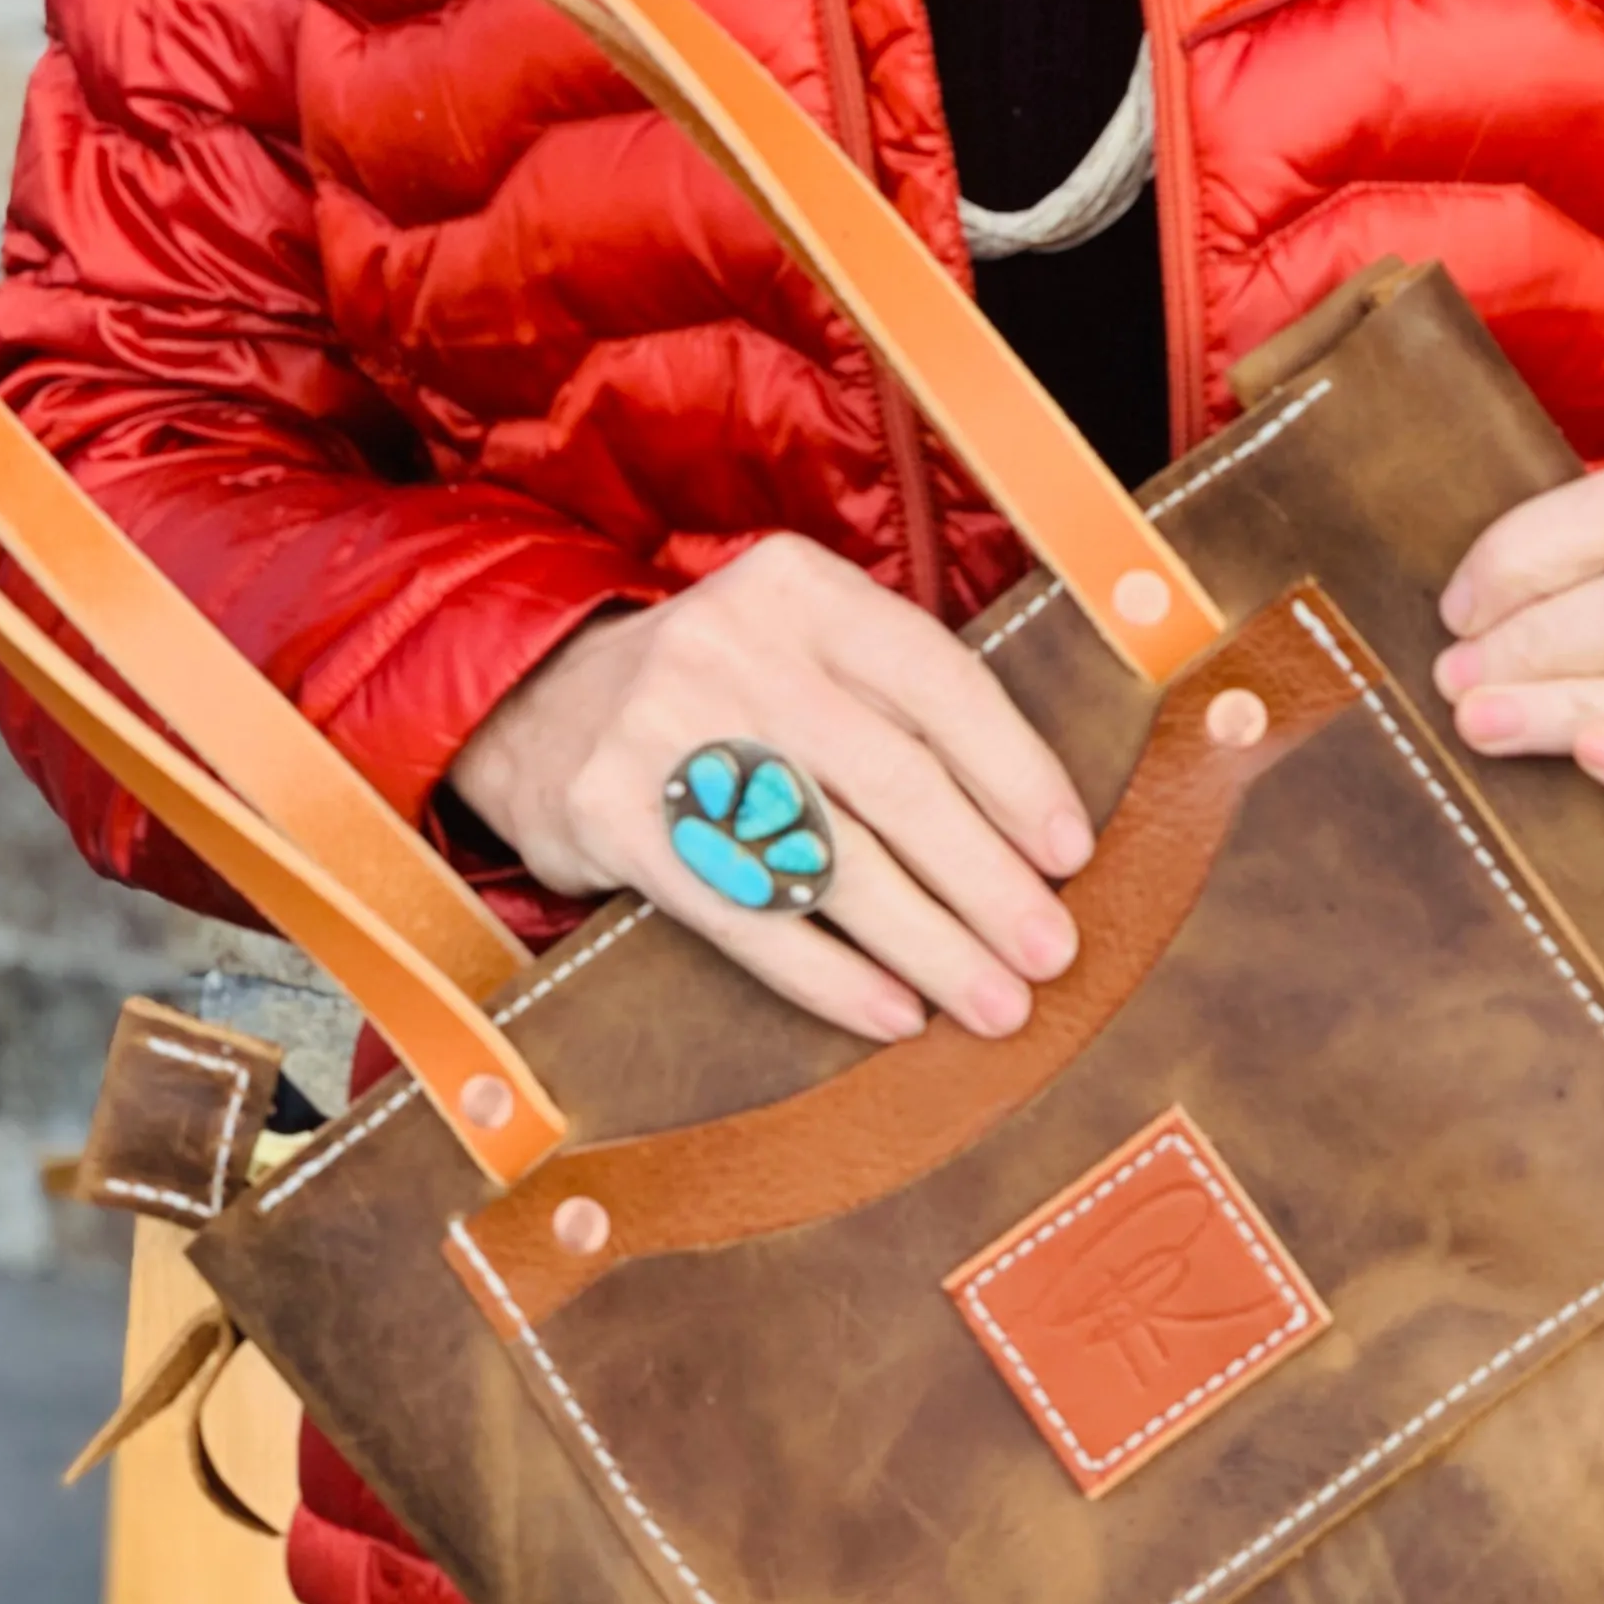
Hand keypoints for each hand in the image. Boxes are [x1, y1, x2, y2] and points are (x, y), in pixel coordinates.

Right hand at [450, 537, 1092, 1041]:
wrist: (533, 705)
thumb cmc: (722, 692)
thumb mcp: (803, 644)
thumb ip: (898, 701)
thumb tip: (1035, 831)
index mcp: (804, 591)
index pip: (940, 683)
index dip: (1016, 773)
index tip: (1070, 853)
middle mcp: (737, 648)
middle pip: (894, 782)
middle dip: (986, 880)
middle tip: (1050, 952)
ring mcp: (667, 730)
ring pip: (829, 859)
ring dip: (928, 944)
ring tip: (994, 1002)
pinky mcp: (615, 816)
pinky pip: (747, 915)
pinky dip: (831, 974)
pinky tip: (894, 1012)